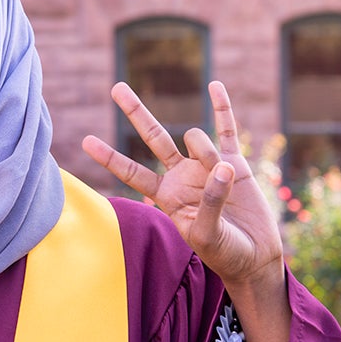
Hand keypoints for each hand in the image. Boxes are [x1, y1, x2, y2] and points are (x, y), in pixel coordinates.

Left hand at [82, 81, 289, 341]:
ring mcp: (206, 166)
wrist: (255, 255)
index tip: (85, 141)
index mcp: (166, 196)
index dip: (110, 158)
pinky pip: (226, 128)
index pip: (132, 173)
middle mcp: (181, 176)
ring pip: (195, 138)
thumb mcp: (209, 235)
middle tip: (116, 87)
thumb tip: (221, 167)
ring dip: (205, 151)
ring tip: (223, 174)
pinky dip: (221, 107)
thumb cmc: (225, 252)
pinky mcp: (234, 161)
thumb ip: (210, 203)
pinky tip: (214, 86)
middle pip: (153, 137)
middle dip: (135, 112)